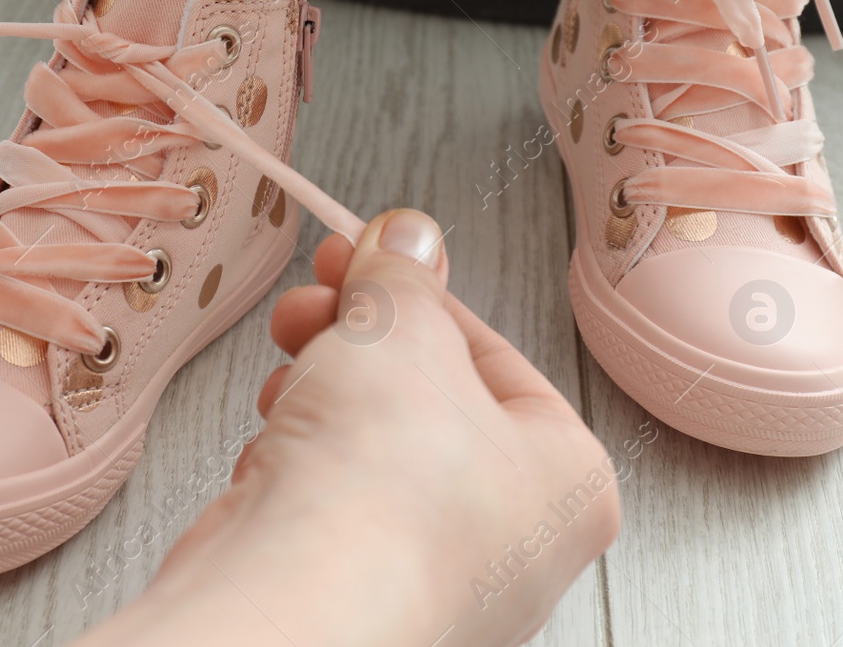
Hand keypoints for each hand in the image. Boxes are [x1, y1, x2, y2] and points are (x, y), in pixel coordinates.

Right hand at [83, 209, 620, 646]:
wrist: (295, 605)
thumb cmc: (381, 491)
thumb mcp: (400, 326)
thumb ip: (404, 274)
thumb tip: (408, 238)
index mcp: (567, 480)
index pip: (494, 355)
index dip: (420, 293)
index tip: (372, 255)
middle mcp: (513, 546)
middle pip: (429, 400)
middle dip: (357, 336)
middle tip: (318, 294)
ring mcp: (433, 581)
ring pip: (374, 452)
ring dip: (321, 391)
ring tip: (289, 357)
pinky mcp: (358, 598)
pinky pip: (331, 507)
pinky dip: (299, 467)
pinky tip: (275, 447)